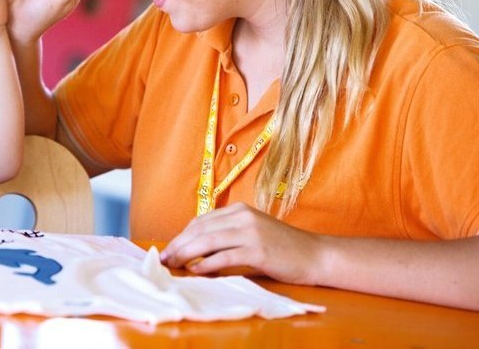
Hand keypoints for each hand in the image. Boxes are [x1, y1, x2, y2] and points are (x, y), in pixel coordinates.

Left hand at [159, 202, 325, 285]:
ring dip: (187, 253)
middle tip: (165, 258)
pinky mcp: (259, 250)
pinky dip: (208, 263)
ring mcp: (251, 232)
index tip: (169, 249)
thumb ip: (228, 234)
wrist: (314, 255)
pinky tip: (197, 270)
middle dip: (179, 244)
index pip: (201, 221)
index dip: (182, 235)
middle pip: (201, 229)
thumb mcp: (252, 232)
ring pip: (209, 240)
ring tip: (174, 264)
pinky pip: (225, 256)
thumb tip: (196, 248)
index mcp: (239, 209)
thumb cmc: (282, 247)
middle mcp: (243, 216)